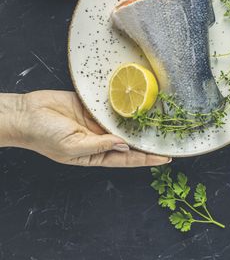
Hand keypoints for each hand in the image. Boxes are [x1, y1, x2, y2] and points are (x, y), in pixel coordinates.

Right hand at [1, 90, 170, 166]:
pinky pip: (114, 107)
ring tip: (161, 121)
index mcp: (95, 154)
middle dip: (148, 142)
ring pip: (125, 123)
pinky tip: (141, 103)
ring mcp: (98, 122)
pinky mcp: (94, 106)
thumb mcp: (71, 146)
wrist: (26, 113)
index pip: (127, 159)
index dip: (146, 159)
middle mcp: (101, 139)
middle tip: (169, 139)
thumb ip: (98, 146)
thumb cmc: (43, 136)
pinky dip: (127, 106)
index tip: (165, 159)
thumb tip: (123, 144)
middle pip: (130, 141)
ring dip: (140, 123)